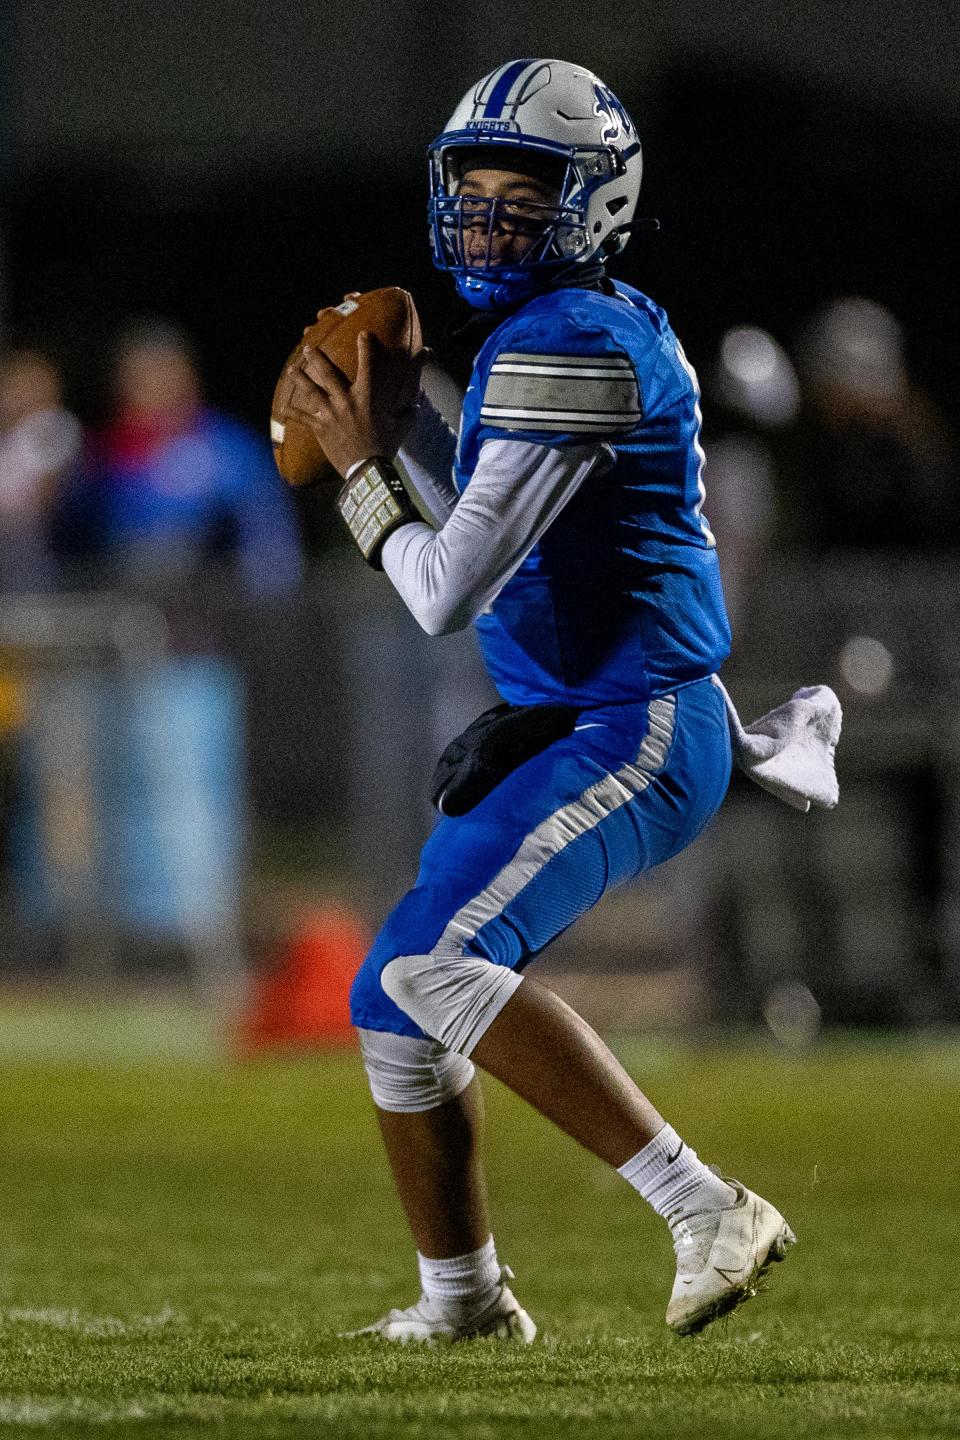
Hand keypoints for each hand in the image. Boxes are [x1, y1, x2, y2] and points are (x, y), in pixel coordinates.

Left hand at [286, 332, 424, 478]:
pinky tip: (284, 407)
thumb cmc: (385, 448)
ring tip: (291, 369)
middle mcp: (346, 401)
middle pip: (327, 373)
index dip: (365, 348)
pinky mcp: (320, 428)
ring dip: (299, 378)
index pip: (367, 366)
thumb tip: (416, 406)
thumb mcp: (401, 428)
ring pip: (310, 391)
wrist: (367, 469)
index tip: (362, 334)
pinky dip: (293, 412)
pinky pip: (303, 418)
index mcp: (367, 398)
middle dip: (316, 358)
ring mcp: (330, 413)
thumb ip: (408, 414)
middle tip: (307, 348)